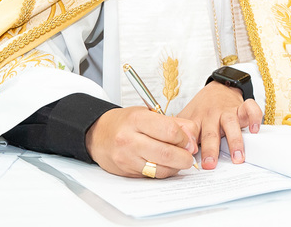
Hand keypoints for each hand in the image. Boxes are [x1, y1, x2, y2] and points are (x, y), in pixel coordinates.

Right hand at [84, 106, 198, 178]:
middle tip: (189, 156)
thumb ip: (173, 123)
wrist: (98, 134)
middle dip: (184, 157)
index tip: (189, 141)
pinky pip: (152, 176)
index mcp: (137, 119)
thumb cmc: (125, 122)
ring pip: (160, 169)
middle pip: (166, 153)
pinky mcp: (126, 172)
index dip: (185, 138)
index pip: (170, 131)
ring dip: (176, 167)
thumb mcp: (148, 113)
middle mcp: (129, 139)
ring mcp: (127, 158)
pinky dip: (163, 172)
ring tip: (179, 160)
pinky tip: (166, 165)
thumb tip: (192, 139)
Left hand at [177, 82, 262, 168]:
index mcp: (197, 120)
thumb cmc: (202, 108)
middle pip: (211, 133)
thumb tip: (170, 151)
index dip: (190, 146)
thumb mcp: (187, 117)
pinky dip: (254, 117)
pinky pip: (250, 108)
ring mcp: (228, 111)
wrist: (219, 87)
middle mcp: (212, 116)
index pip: (192, 134)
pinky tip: (254, 130)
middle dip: (211, 149)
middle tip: (210, 164)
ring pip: (231, 123)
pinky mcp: (242, 107)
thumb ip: (180, 133)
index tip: (189, 158)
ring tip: (238, 158)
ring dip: (235, 141)